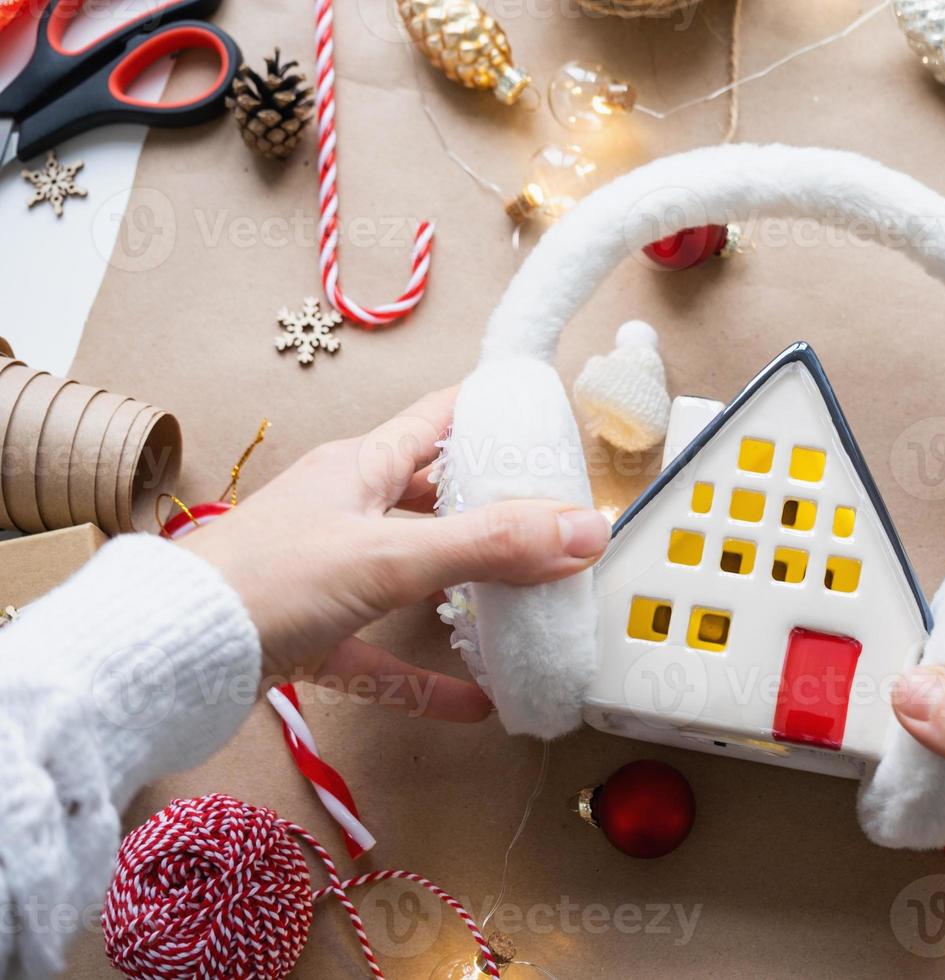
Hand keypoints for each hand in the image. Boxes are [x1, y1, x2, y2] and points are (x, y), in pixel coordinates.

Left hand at [177, 387, 609, 721]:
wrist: (168, 654)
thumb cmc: (269, 579)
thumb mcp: (392, 555)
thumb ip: (492, 546)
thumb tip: (588, 530)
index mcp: (362, 467)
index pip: (440, 419)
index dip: (494, 413)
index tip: (549, 424)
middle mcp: (346, 509)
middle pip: (433, 498)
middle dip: (492, 510)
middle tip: (554, 527)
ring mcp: (326, 573)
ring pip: (412, 574)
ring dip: (465, 591)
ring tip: (523, 605)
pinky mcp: (309, 633)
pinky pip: (381, 652)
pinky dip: (425, 676)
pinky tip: (475, 703)